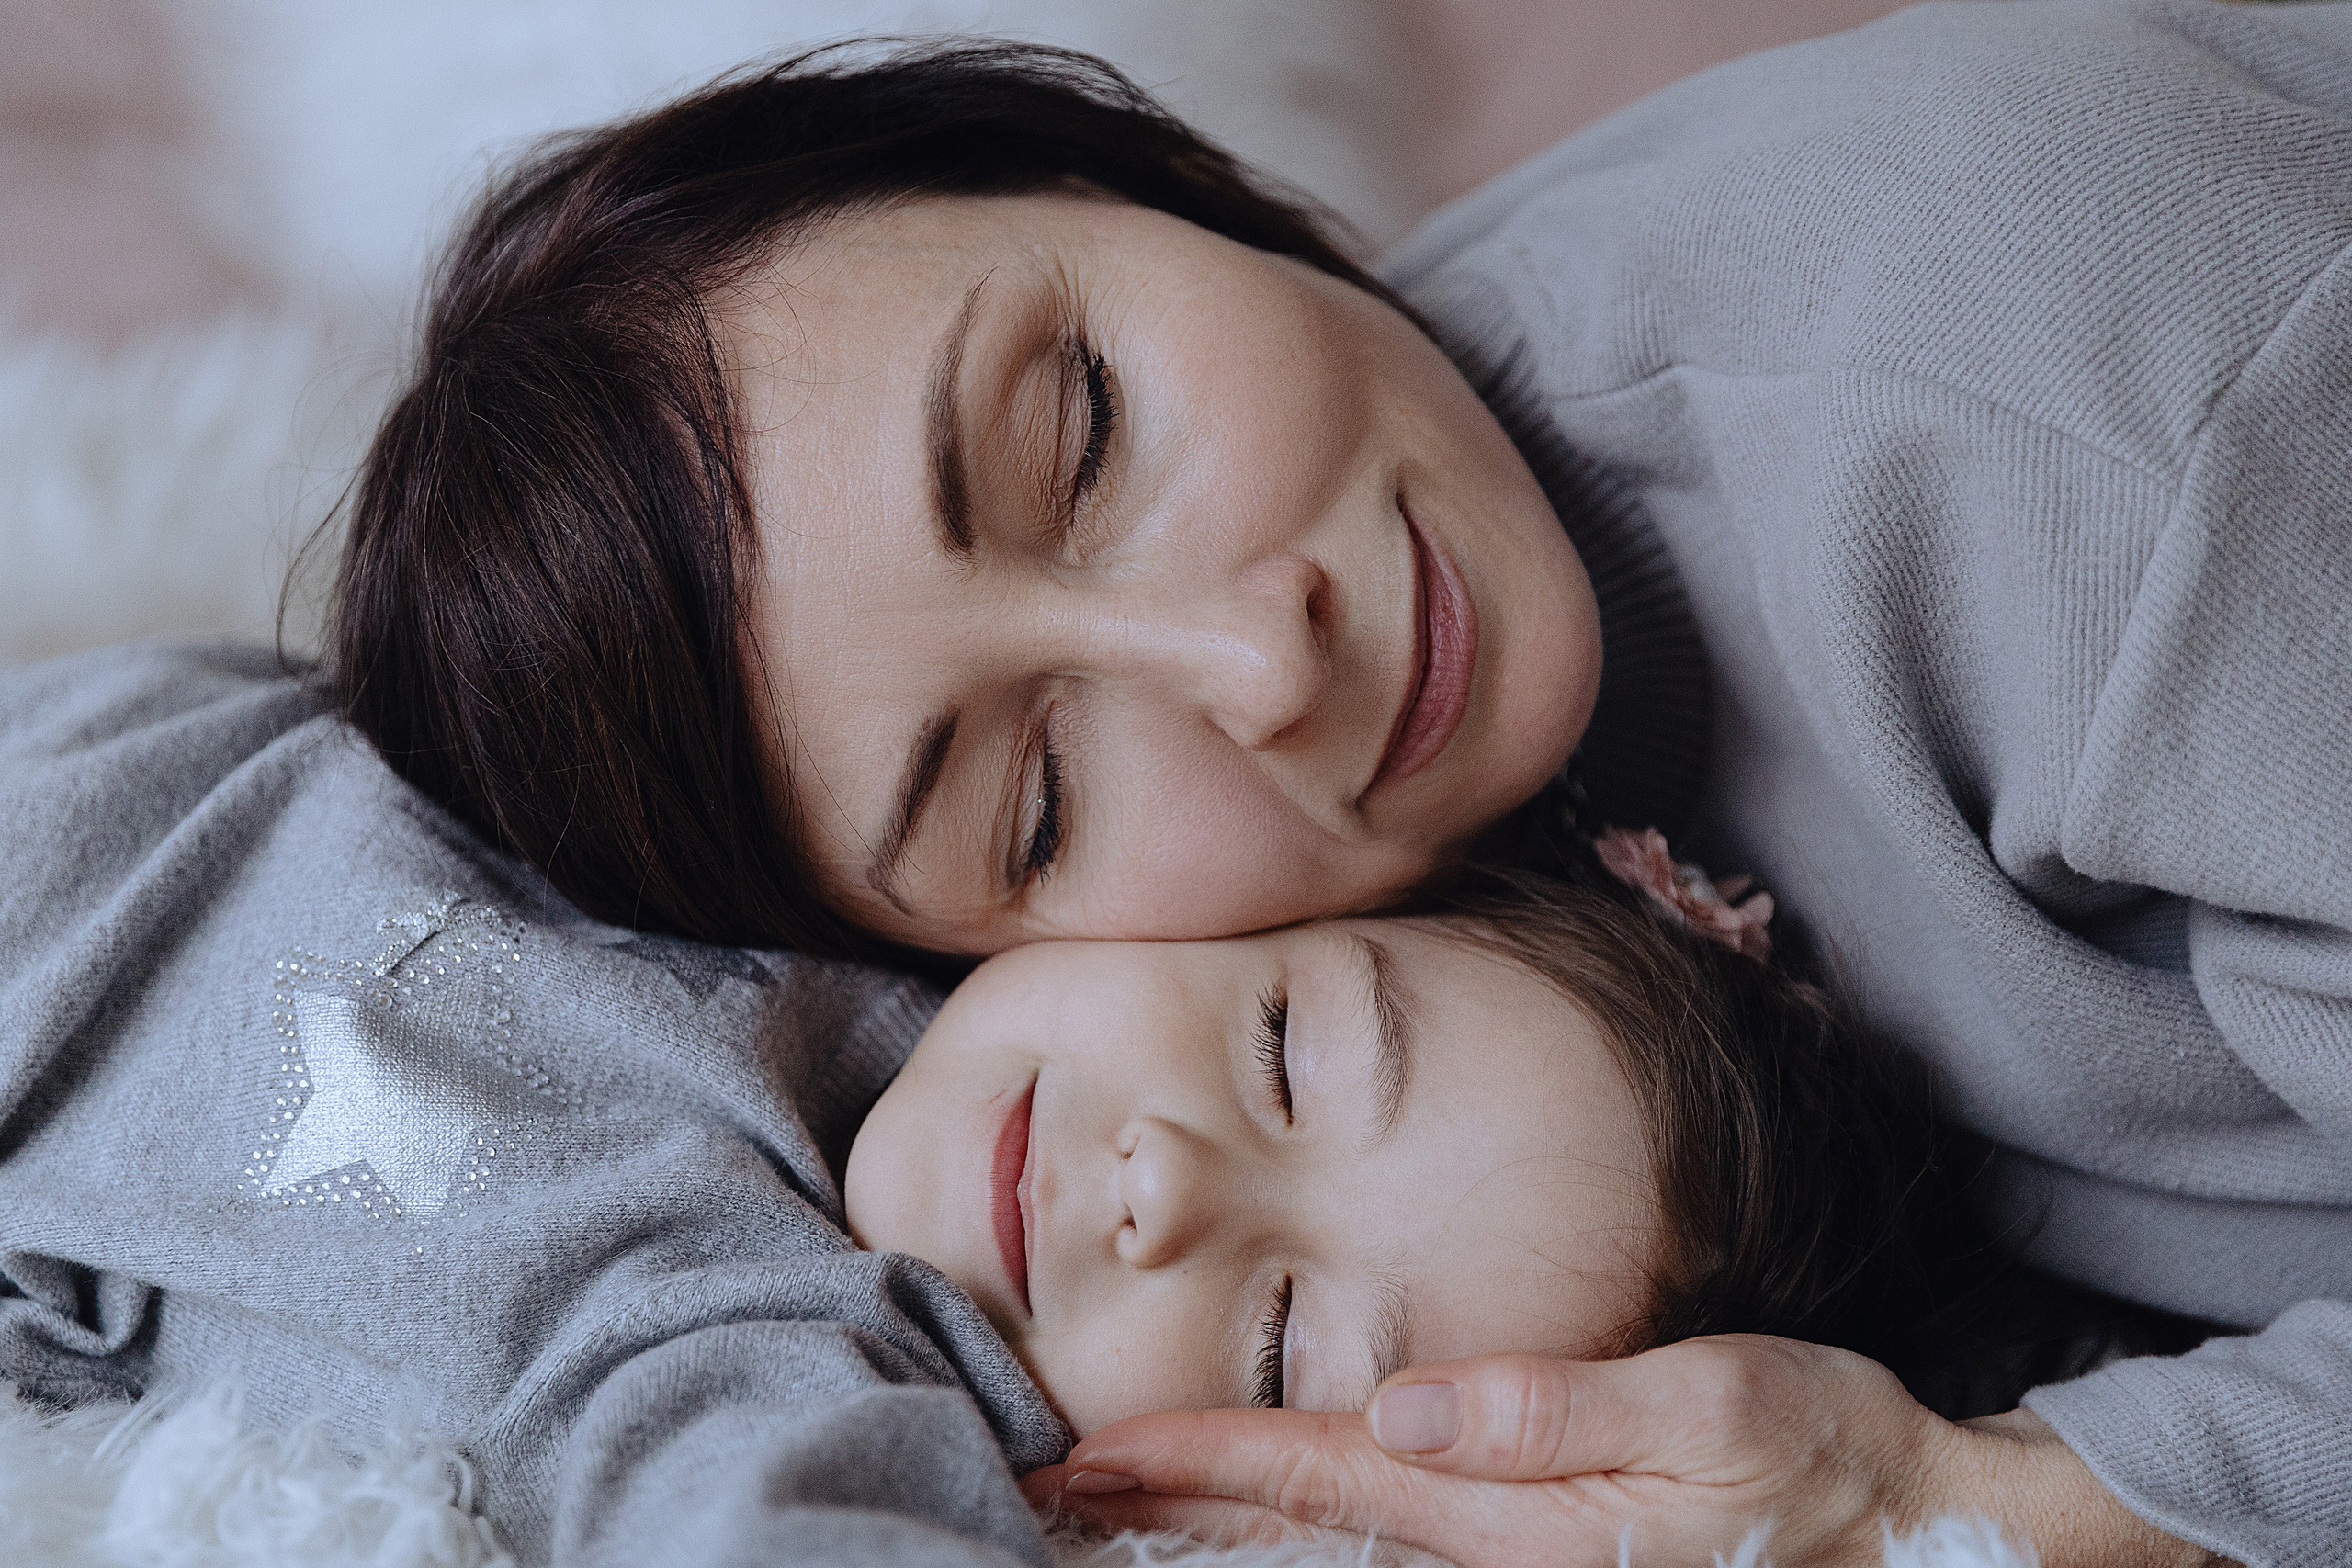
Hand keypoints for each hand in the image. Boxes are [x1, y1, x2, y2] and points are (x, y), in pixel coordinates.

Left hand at [1026, 1337, 2222, 1566]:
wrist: (1912, 1534)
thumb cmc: (1819, 1452)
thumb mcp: (1719, 1408)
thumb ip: (1558, 1413)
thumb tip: (1407, 1400)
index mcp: (1515, 1518)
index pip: (1321, 1477)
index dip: (1195, 1460)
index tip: (1084, 1448)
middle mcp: (1491, 1562)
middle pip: (1292, 1536)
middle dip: (1161, 1513)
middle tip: (1040, 1489)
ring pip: (1320, 1558)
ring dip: (1205, 1537)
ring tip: (1100, 1514)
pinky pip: (1378, 1561)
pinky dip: (1291, 1543)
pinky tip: (1238, 1535)